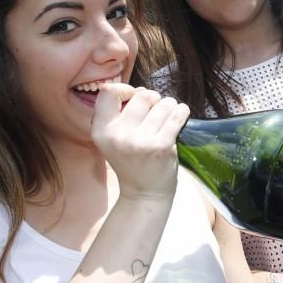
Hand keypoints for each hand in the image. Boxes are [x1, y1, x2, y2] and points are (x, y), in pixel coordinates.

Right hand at [90, 84, 189, 200]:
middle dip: (153, 99)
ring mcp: (140, 141)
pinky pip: (177, 114)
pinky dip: (181, 112)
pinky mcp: (161, 146)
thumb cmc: (132, 160)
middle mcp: (117, 135)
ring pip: (163, 103)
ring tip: (166, 119)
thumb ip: (119, 113)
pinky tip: (179, 117)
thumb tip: (140, 89)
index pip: (108, 91)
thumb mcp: (112, 138)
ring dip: (169, 106)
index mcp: (101, 130)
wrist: (144, 193)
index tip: (134, 99)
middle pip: (142, 95)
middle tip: (155, 114)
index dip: (125, 90)